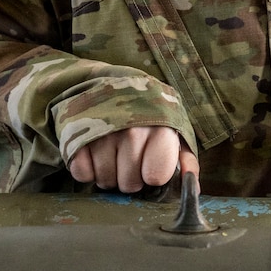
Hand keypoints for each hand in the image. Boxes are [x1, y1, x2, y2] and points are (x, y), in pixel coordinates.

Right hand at [68, 126, 197, 192]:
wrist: (114, 83)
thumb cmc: (149, 115)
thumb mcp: (174, 131)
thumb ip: (186, 160)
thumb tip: (192, 187)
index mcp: (161, 131)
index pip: (156, 178)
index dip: (152, 175)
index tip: (150, 164)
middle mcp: (132, 132)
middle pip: (129, 184)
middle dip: (130, 178)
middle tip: (130, 160)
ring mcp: (103, 133)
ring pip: (106, 181)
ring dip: (109, 175)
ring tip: (113, 156)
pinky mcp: (78, 134)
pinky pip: (82, 173)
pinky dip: (88, 170)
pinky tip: (95, 155)